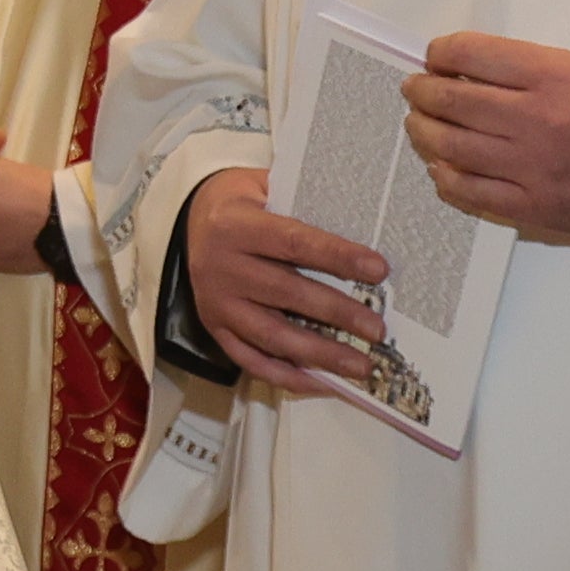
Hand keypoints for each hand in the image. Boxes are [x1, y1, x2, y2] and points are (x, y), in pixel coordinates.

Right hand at [182, 170, 393, 398]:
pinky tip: (323, 382)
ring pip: (271, 335)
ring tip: (360, 366)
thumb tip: (367, 231)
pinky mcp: (214, 329)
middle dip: (338, 313)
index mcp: (235, 225)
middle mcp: (221, 266)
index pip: (294, 243)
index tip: (378, 270)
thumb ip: (304, 207)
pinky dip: (288, 377)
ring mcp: (216, 303)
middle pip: (287, 293)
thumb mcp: (265, 188)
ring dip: (320, 354)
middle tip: (377, 330)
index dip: (338, 257)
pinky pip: (252, 361)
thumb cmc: (243, 205)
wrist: (190, 220)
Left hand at [402, 34, 569, 255]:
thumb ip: (539, 70)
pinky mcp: (538, 209)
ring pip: (451, 147)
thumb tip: (481, 71)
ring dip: (425, 132)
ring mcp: (534, 169)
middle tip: (415, 89)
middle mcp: (538, 120)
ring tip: (419, 123)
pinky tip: (442, 167)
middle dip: (423, 91)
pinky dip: (447, 177)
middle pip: (452, 101)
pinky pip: (471, 193)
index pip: (472, 55)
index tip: (436, 56)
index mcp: (556, 76)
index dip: (442, 53)